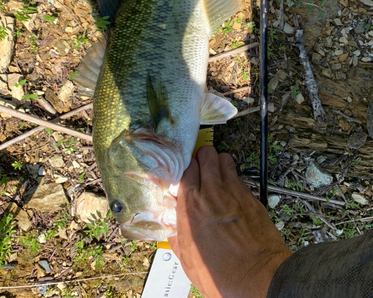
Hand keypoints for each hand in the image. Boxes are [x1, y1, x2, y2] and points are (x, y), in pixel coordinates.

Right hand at [168, 146, 291, 297]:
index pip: (185, 167)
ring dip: (218, 163)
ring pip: (224, 158)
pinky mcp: (251, 197)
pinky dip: (233, 178)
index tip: (183, 174)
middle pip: (206, 154)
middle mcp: (212, 193)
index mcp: (191, 206)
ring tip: (216, 174)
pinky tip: (230, 191)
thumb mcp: (189, 261)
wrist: (260, 280)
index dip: (184, 168)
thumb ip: (178, 239)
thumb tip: (173, 234)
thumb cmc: (226, 275)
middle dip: (201, 157)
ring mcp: (234, 192)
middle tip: (199, 167)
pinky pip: (239, 176)